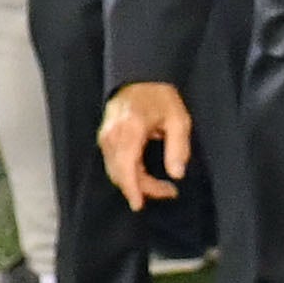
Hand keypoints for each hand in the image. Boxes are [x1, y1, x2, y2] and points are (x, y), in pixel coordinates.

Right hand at [102, 79, 194, 206]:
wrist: (139, 77)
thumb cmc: (160, 97)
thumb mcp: (178, 120)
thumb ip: (178, 148)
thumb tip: (177, 175)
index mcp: (131, 129)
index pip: (126, 167)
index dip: (132, 189)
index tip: (139, 205)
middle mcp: (113, 135)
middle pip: (121, 173)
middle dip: (142, 188)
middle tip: (168, 191)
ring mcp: (105, 136)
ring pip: (116, 170)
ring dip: (136, 182)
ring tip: (160, 186)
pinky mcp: (104, 138)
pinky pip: (113, 163)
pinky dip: (128, 173)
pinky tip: (144, 175)